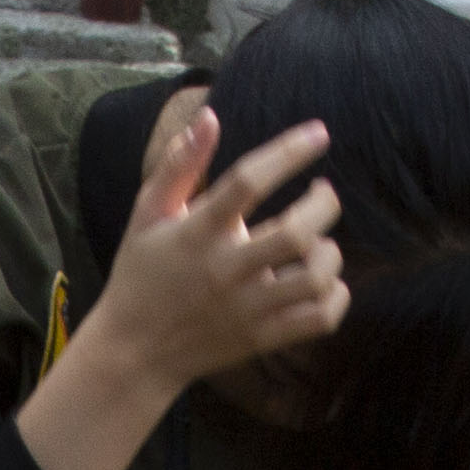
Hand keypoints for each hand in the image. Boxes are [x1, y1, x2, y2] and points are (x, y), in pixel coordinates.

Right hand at [75, 100, 344, 399]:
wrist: (133, 353)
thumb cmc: (141, 274)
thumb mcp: (146, 215)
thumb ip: (177, 165)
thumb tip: (210, 117)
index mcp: (197, 232)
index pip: (249, 181)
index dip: (289, 152)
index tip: (319, 133)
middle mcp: (225, 271)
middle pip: (295, 234)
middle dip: (324, 204)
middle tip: (323, 192)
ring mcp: (246, 309)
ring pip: (314, 279)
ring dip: (331, 254)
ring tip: (321, 243)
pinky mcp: (260, 338)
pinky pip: (318, 319)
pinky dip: (336, 298)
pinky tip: (325, 282)